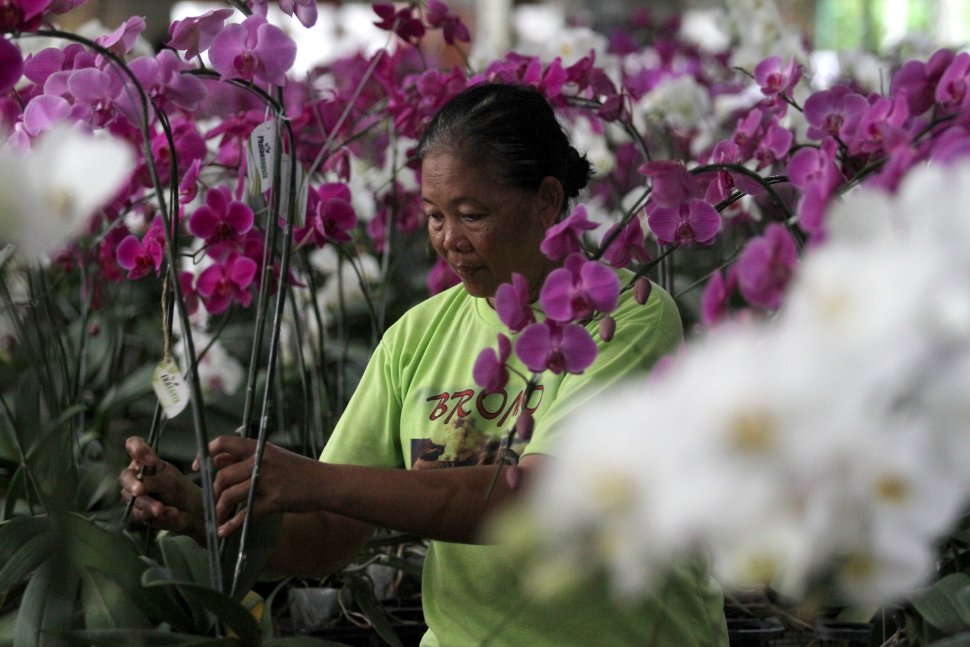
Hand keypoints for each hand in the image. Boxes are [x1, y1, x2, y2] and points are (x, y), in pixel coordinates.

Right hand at [119, 436, 204, 541]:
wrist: (190, 510)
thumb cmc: (179, 488)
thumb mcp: (170, 480)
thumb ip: (154, 481)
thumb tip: (138, 486)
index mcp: (144, 460)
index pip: (133, 445)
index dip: (136, 447)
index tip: (150, 458)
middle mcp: (135, 475)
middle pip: (125, 477)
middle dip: (133, 484)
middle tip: (139, 490)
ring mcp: (133, 494)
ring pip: (132, 498)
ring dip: (149, 504)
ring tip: (162, 509)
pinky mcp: (137, 511)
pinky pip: (140, 513)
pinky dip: (155, 513)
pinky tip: (170, 513)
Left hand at [206, 436, 324, 537]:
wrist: (326, 483)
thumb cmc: (299, 470)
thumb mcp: (273, 456)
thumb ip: (245, 457)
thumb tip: (216, 459)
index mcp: (260, 448)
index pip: (223, 443)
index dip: (205, 454)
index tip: (197, 468)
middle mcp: (262, 461)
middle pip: (223, 476)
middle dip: (214, 492)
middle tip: (214, 502)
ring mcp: (268, 481)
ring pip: (230, 495)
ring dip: (220, 509)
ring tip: (219, 517)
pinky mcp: (275, 501)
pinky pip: (245, 514)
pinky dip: (231, 525)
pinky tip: (225, 532)